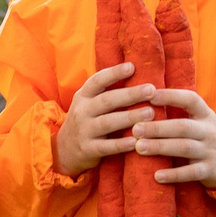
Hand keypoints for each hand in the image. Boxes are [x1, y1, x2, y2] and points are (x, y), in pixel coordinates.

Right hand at [54, 61, 153, 178]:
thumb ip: (106, 91)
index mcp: (83, 96)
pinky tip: (136, 141)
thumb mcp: (88, 103)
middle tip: (151, 90)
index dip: (114, 73)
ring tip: (150, 113)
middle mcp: (81, 111)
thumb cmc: (86, 121)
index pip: (97, 80)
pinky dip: (121, 145)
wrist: (64, 150)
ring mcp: (83, 131)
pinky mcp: (87, 149)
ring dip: (129, 117)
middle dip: (130, 94)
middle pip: (107, 100)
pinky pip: (106, 147)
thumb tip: (135, 71)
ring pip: (107, 122)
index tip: (132, 67)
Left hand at [133, 87, 215, 189]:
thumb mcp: (199, 121)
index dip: (171, 96)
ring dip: (160, 147)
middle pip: (182, 127)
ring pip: (184, 148)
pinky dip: (173, 175)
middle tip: (135, 129)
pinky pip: (190, 173)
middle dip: (158, 127)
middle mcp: (209, 131)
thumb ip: (179, 112)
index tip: (150, 95)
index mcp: (205, 114)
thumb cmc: (204, 137)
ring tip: (139, 147)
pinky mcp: (209, 171)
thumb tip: (145, 100)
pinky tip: (157, 176)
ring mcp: (210, 151)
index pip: (190, 100)